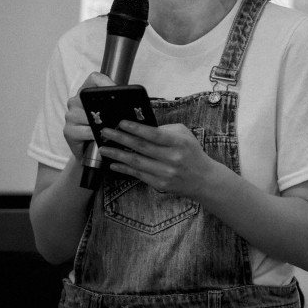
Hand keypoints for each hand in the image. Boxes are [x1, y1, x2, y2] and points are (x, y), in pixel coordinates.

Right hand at [63, 72, 114, 160]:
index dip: (106, 82)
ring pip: (88, 116)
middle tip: (120, 115)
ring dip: (103, 124)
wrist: (90, 152)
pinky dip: (97, 135)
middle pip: (90, 97)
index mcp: (86, 92)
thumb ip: (118, 106)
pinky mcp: (68, 131)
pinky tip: (103, 138)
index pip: (94, 78)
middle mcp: (75, 101)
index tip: (116, 89)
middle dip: (107, 108)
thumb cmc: (103, 129)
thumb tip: (137, 104)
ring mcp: (70, 116)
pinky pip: (86, 131)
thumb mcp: (111, 114)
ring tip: (114, 129)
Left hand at [99, 122, 214, 197]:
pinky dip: (124, 168)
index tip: (121, 123)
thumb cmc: (192, 153)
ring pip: (136, 162)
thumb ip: (165, 129)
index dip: (136, 128)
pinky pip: (138, 175)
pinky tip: (114, 163)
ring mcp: (165, 173)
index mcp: (179, 143)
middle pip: (141, 147)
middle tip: (106, 132)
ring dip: (117, 154)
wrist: (203, 179)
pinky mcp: (160, 184)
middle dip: (120, 138)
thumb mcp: (185, 135)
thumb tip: (142, 127)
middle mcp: (172, 158)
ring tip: (104, 148)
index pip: (154, 134)